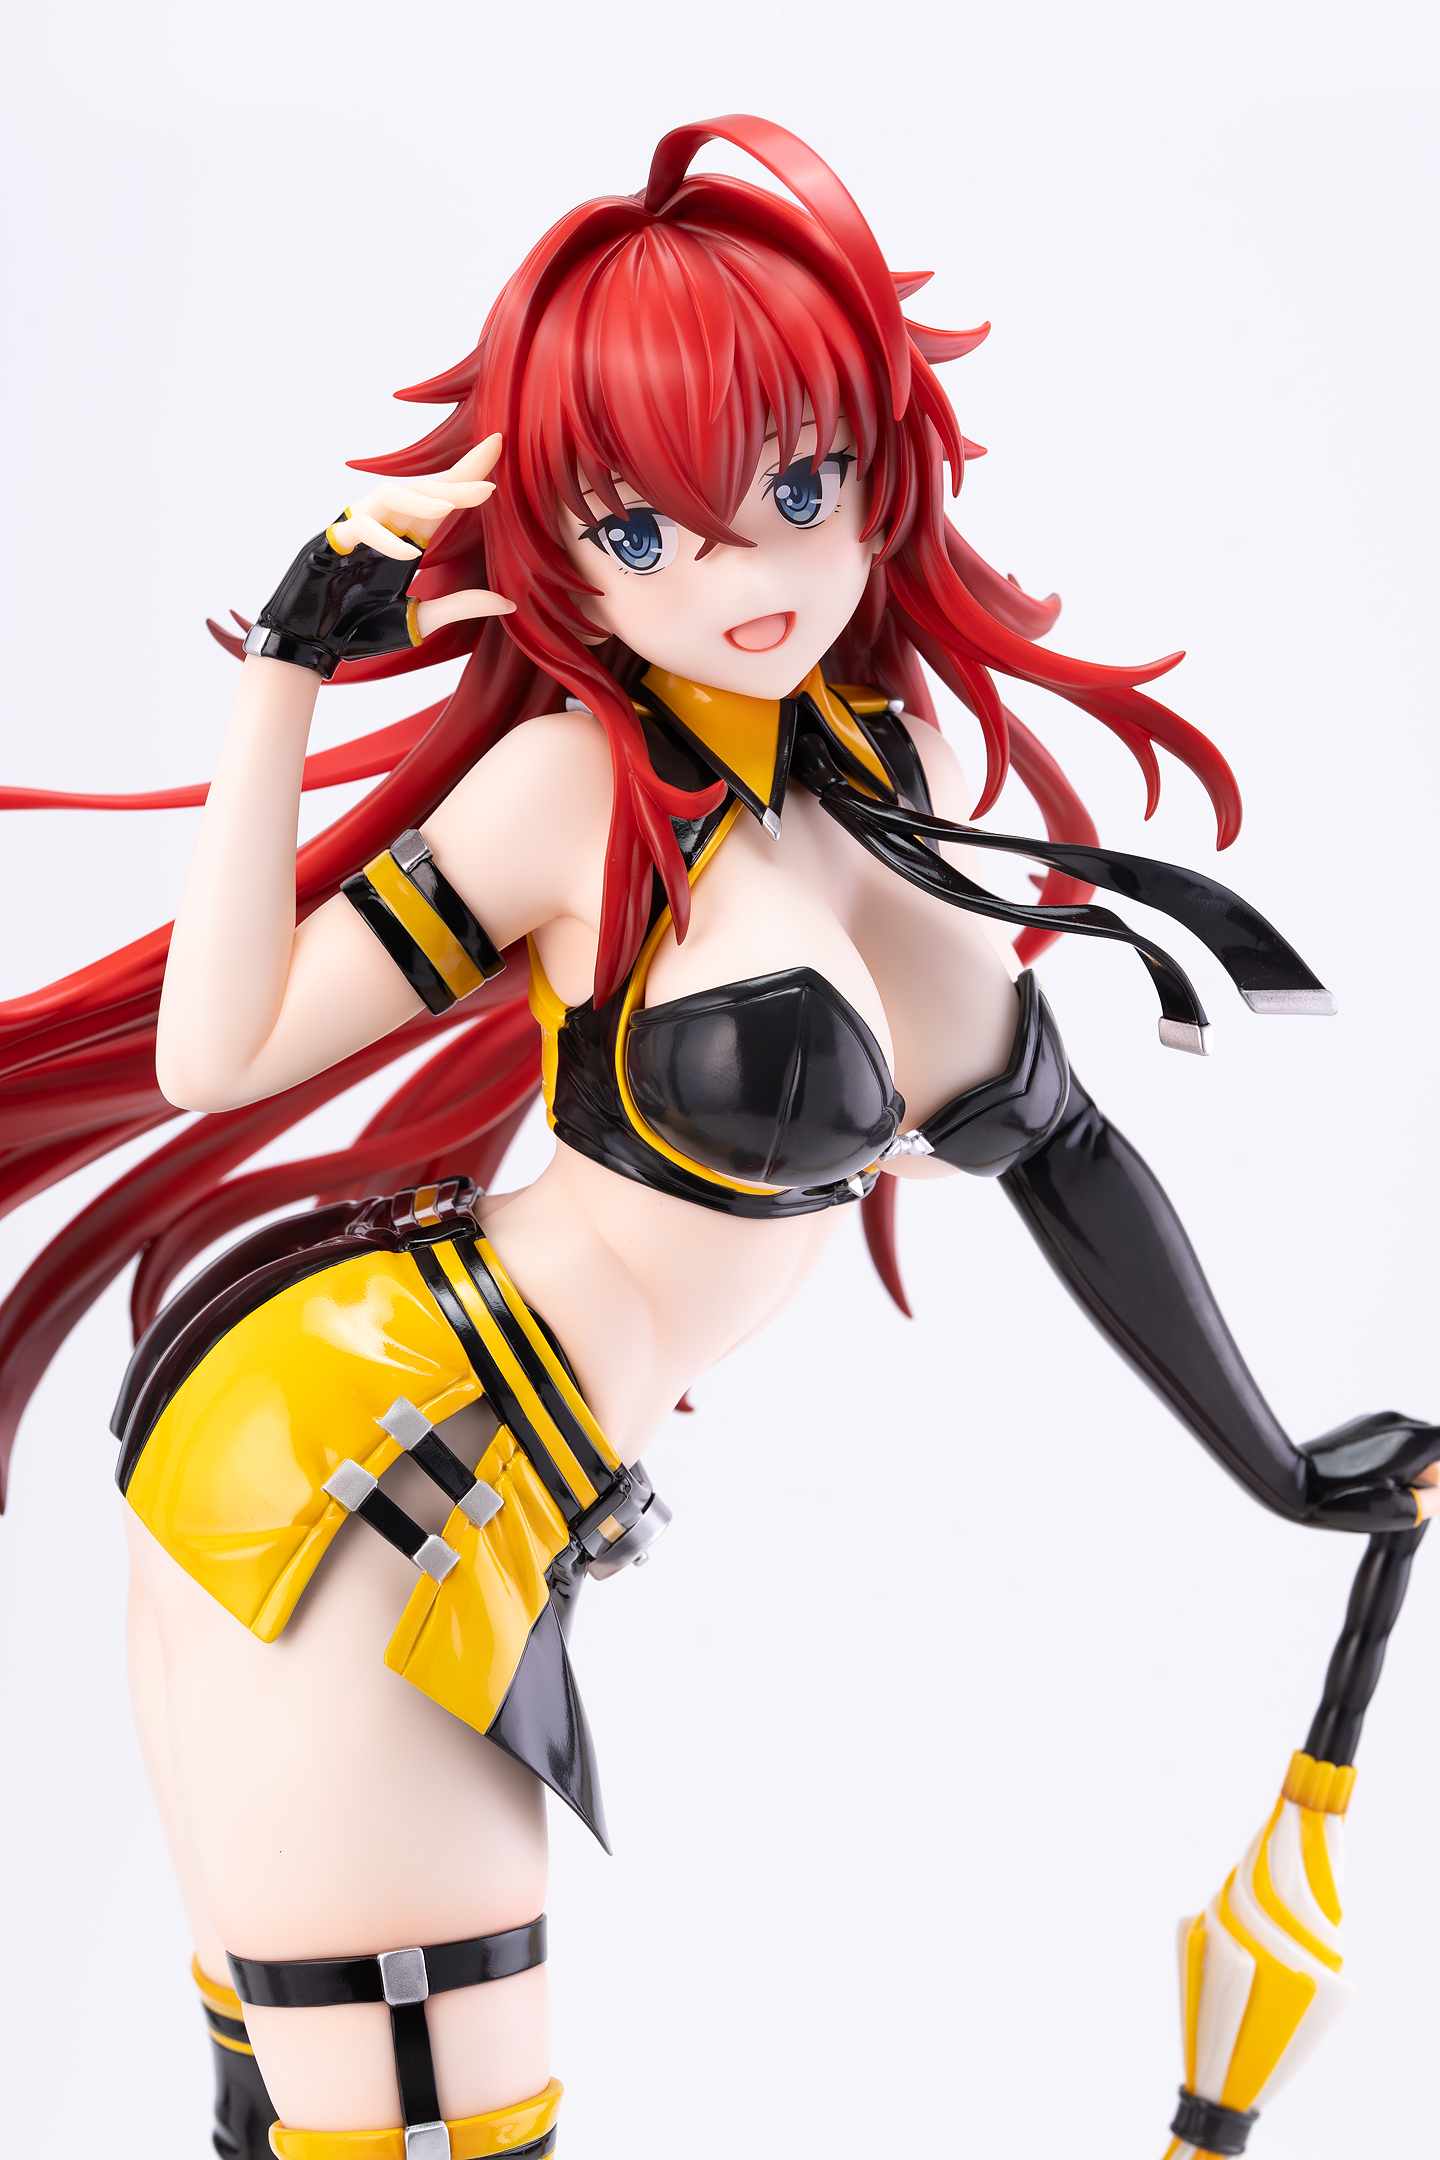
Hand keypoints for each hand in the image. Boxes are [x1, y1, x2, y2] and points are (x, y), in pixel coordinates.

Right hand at [335, 435, 513, 634]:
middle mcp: (385, 525)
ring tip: (450, 507)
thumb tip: (509, 604)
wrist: (314, 644)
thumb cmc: (360, 628)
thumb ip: (460, 606)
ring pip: (392, 494)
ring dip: (421, 498)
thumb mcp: (421, 620)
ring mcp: (358, 528)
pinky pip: (361, 526)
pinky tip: (407, 554)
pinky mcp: (332, 541)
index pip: (442, 499)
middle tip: (490, 473)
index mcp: (408, 538)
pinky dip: (384, 539)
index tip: (497, 446)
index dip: (467, 474)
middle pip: (424, 489)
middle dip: (456, 479)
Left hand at [1301, 1412, 1439, 1531]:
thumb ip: (1433, 1500)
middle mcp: (1398, 1421)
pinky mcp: (1359, 1424)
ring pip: (1410, 1439)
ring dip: (1410, 1462)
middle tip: (1407, 1493)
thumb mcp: (1400, 1509)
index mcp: (1414, 1439)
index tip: (1431, 1489)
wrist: (1298, 1482)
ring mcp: (1377, 1419)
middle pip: (1433, 1443)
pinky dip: (1391, 1455)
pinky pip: (1389, 1437)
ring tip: (1385, 1487)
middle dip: (1430, 1469)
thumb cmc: (1348, 1499)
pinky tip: (1369, 1477)